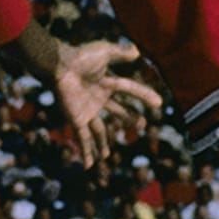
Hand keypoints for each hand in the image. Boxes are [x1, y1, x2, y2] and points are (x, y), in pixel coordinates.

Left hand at [52, 39, 162, 169]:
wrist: (59, 66)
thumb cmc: (80, 57)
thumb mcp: (104, 51)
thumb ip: (119, 53)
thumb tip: (137, 51)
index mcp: (107, 82)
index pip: (129, 90)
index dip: (144, 95)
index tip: (159, 103)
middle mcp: (98, 98)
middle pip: (118, 112)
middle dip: (130, 120)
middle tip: (141, 125)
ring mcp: (87, 110)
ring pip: (99, 131)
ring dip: (103, 144)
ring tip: (106, 156)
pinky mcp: (77, 119)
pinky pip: (84, 139)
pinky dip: (87, 152)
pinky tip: (89, 166)